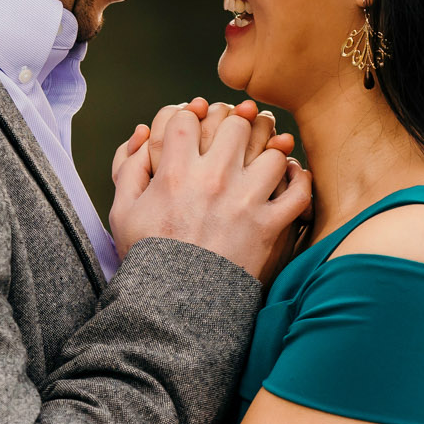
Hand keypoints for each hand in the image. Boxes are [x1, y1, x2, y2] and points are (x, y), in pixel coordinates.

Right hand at [109, 103, 311, 280]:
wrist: (175, 307)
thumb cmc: (148, 260)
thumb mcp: (123, 213)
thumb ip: (129, 168)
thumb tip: (142, 133)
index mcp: (175, 172)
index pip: (189, 118)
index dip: (193, 116)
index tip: (199, 125)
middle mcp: (213, 179)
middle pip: (235, 125)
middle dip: (236, 125)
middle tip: (239, 133)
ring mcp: (244, 201)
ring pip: (272, 152)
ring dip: (271, 152)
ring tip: (268, 158)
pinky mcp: (268, 226)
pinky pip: (298, 192)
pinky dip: (300, 182)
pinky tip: (293, 179)